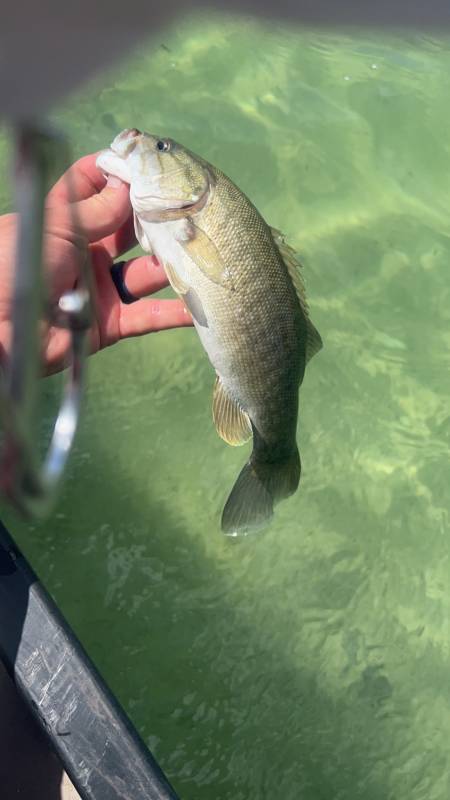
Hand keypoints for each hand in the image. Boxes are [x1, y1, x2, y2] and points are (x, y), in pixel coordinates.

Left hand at [0, 153, 191, 374]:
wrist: (1, 331)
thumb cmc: (16, 268)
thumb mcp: (54, 227)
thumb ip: (95, 209)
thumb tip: (129, 185)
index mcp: (65, 222)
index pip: (95, 186)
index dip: (120, 173)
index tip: (151, 163)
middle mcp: (87, 251)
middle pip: (130, 229)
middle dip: (158, 219)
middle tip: (191, 209)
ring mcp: (101, 287)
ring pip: (146, 272)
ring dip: (172, 265)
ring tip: (200, 254)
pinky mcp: (111, 324)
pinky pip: (148, 316)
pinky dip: (175, 313)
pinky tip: (200, 306)